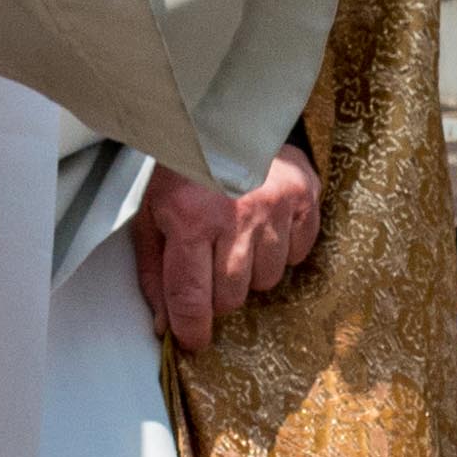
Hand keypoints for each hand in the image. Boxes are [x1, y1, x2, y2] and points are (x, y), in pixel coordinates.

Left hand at [140, 143, 324, 350]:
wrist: (224, 116)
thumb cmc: (183, 170)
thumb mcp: (152, 215)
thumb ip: (155, 271)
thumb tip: (164, 324)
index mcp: (189, 219)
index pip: (191, 297)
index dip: (192, 330)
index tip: (193, 341)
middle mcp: (235, 214)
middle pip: (232, 296)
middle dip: (219, 293)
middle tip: (211, 264)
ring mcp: (274, 205)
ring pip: (267, 279)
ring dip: (251, 270)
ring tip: (238, 237)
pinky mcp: (303, 197)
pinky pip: (297, 255)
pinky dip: (282, 249)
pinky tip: (265, 225)